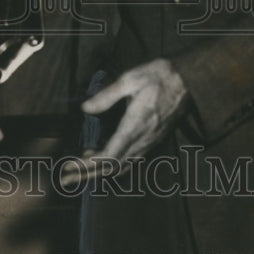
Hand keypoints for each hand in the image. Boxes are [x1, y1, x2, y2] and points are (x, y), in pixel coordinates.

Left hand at [62, 59, 188, 185]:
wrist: (188, 80)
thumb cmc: (160, 76)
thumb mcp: (130, 79)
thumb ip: (107, 95)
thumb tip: (85, 108)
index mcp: (135, 125)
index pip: (110, 156)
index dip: (88, 165)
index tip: (70, 166)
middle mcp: (143, 139)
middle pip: (113, 167)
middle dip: (87, 175)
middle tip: (66, 177)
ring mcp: (149, 142)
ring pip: (122, 166)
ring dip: (99, 171)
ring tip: (78, 169)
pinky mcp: (153, 140)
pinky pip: (131, 160)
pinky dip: (113, 164)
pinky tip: (101, 157)